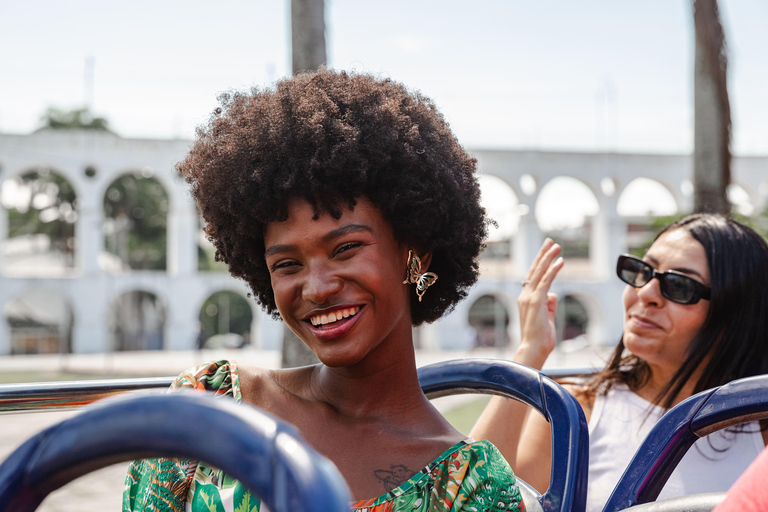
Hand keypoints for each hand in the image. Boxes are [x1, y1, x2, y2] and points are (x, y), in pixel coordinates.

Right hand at [516, 239, 563, 368]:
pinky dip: (553, 270)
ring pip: (539, 272)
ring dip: (548, 257)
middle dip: (543, 254)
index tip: (547, 251)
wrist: (533, 349)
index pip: (533, 276)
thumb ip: (549, 304)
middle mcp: (525, 295)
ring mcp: (529, 297)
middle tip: (550, 241)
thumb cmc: (540, 337)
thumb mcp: (547, 317)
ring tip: (556, 246)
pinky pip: (546, 281)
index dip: (540, 262)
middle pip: (534, 270)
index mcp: (526, 298)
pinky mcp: (536, 301)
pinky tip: (560, 261)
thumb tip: (553, 294)